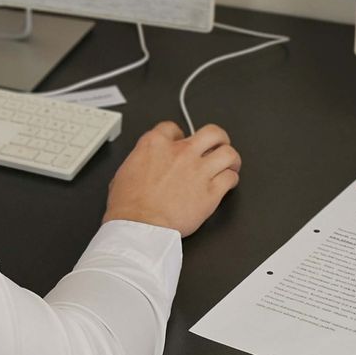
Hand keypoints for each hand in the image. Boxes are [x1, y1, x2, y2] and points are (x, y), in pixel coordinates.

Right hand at [102, 121, 240, 237]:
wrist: (139, 226)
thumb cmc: (128, 205)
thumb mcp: (124, 171)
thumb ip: (140, 160)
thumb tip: (144, 164)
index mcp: (155, 145)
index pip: (173, 128)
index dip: (178, 135)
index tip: (181, 142)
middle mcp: (180, 153)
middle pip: (212, 133)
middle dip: (218, 139)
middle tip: (217, 146)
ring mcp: (198, 171)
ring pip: (229, 153)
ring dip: (230, 159)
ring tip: (228, 165)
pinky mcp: (211, 192)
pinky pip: (231, 178)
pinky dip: (231, 180)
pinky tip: (226, 185)